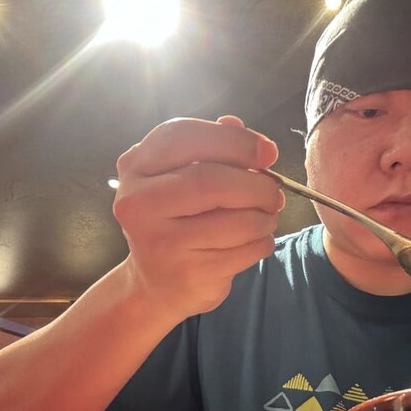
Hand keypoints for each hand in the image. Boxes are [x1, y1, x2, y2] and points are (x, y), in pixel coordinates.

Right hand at [113, 115, 283, 321]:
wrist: (157, 284)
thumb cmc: (176, 221)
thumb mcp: (182, 178)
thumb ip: (210, 148)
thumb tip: (238, 126)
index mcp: (136, 167)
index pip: (183, 137)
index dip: (234, 141)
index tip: (268, 152)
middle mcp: (139, 203)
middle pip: (211, 181)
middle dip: (256, 185)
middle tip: (275, 192)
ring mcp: (162, 243)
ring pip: (237, 220)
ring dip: (265, 217)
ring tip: (267, 216)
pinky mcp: (190, 273)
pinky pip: (246, 250)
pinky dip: (263, 242)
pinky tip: (256, 240)